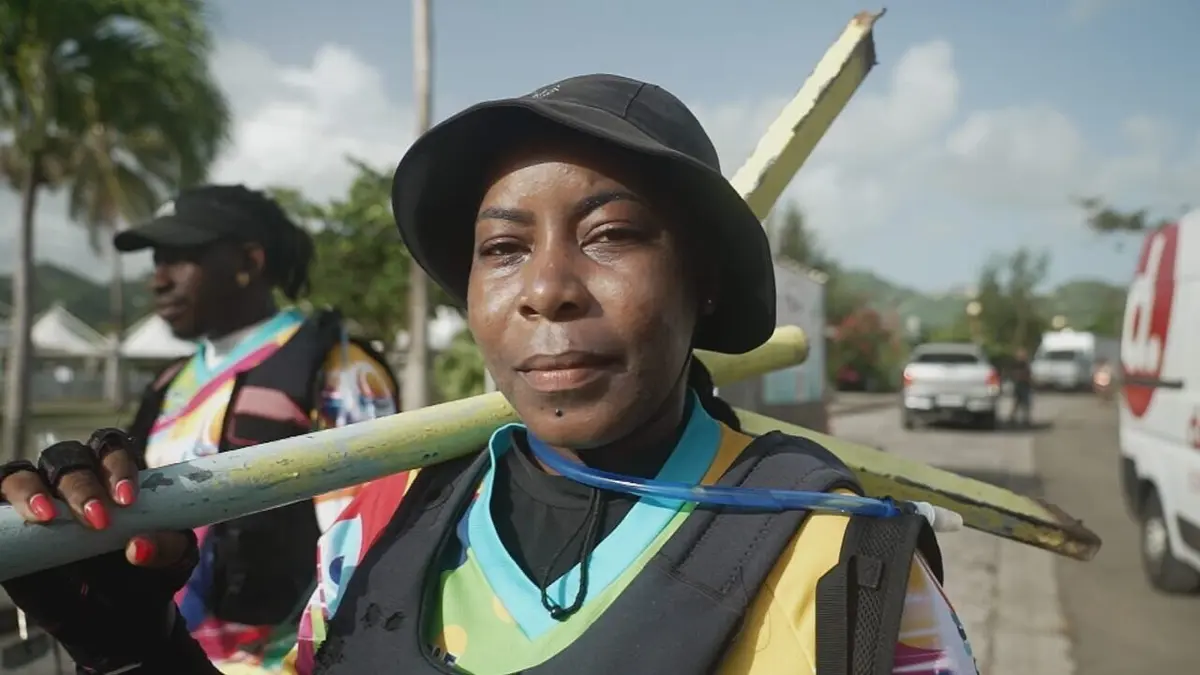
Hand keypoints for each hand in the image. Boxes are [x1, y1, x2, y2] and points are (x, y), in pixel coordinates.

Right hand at [0, 429, 197, 669]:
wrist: (115, 615)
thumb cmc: (147, 576)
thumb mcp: (171, 564)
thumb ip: (167, 549)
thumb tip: (139, 547)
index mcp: (117, 475)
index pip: (114, 451)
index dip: (118, 468)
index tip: (126, 500)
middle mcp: (74, 478)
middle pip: (69, 459)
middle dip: (82, 487)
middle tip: (97, 521)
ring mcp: (37, 497)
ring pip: (23, 473)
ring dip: (32, 490)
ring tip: (45, 517)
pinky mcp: (8, 523)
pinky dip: (2, 503)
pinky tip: (15, 518)